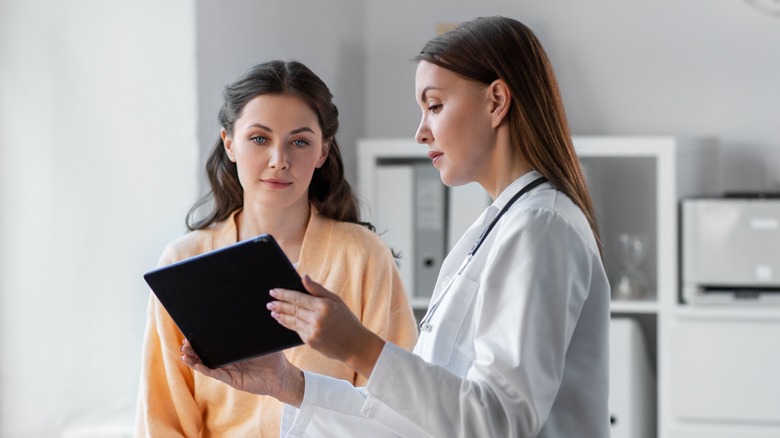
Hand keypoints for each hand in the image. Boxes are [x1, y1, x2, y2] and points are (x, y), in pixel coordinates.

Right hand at [179, 339, 304, 406]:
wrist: (282, 375)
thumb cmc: (273, 357)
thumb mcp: (262, 340)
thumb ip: (253, 330)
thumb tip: (247, 312)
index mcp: (234, 350)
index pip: (215, 344)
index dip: (202, 339)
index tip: (191, 332)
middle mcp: (229, 361)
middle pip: (207, 354)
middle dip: (194, 349)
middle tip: (183, 342)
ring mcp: (230, 371)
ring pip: (207, 365)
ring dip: (195, 360)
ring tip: (183, 354)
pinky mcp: (233, 380)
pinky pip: (216, 375)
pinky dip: (205, 370)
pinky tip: (196, 365)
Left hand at [268, 274, 385, 377]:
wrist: (355, 345)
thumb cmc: (347, 320)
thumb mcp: (336, 300)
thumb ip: (318, 289)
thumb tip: (304, 277)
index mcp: (323, 306)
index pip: (298, 298)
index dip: (284, 294)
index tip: (274, 291)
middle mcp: (316, 319)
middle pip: (292, 309)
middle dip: (279, 305)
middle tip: (269, 301)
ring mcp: (312, 331)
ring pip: (292, 320)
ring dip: (281, 315)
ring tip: (272, 310)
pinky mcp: (310, 341)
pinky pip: (296, 330)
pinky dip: (288, 324)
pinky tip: (282, 320)